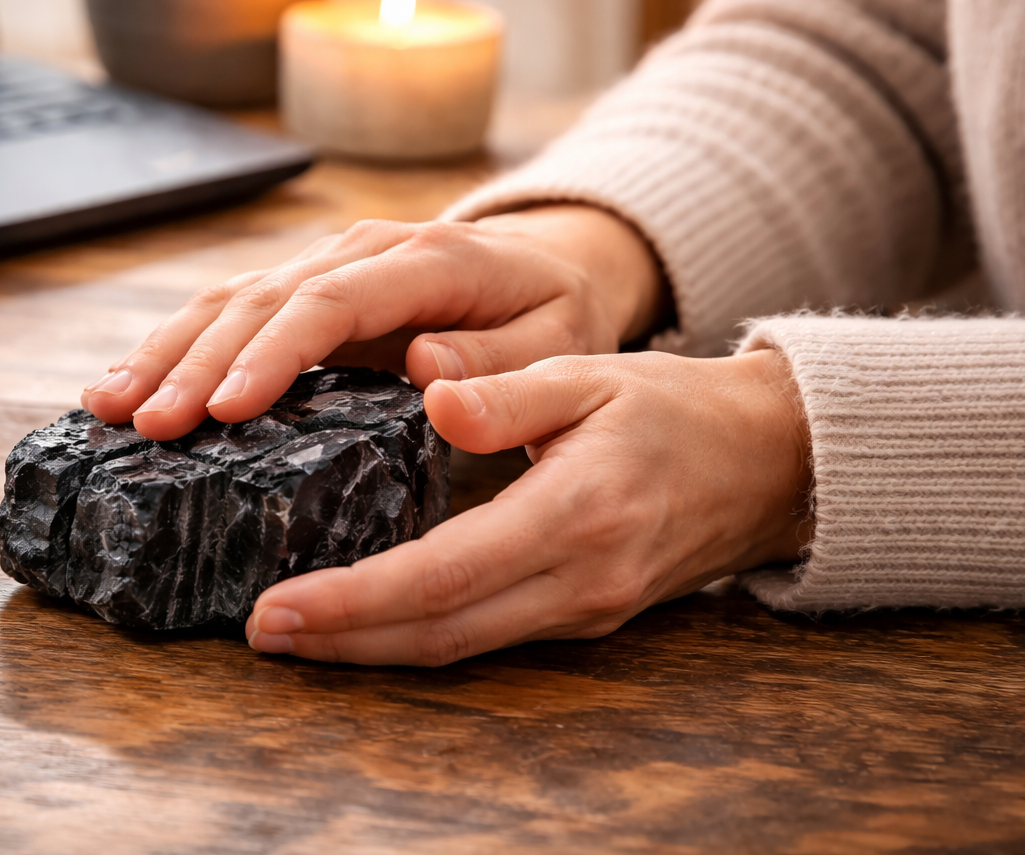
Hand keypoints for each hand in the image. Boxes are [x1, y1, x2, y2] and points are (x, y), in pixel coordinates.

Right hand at [82, 204, 665, 439]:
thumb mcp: (556, 341)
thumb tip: (427, 371)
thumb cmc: (551, 316)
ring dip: (165, 351)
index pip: (332, 302)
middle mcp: (361, 251)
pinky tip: (125, 382)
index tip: (226, 408)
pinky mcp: (303, 288)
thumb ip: (501, 359)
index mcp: (425, 260)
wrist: (544, 267)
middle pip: (262, 300)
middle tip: (147, 425)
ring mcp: (326, 265)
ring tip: (107, 406)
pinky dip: (174, 345)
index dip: (273, 353)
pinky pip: (229, 311)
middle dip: (196, 362)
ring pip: (229, 300)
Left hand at [243, 347, 813, 664]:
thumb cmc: (674, 410)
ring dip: (371, 649)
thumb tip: (433, 391)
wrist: (765, 466)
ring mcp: (583, 611)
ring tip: (295, 635)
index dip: (353, 600)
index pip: (442, 575)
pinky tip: (367, 621)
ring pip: (458, 647)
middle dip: (342, 641)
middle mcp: (579, 582)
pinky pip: (484, 639)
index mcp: (575, 516)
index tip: (279, 604)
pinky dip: (417, 636)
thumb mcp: (594, 376)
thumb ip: (511, 394)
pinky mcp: (581, 617)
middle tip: (259, 635)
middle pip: (439, 634)